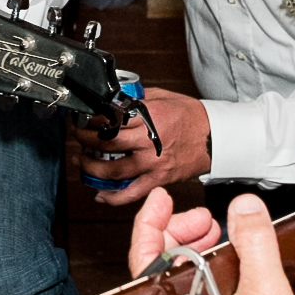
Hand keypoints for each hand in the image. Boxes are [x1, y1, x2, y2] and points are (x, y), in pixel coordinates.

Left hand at [79, 87, 210, 205]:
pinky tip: (101, 195)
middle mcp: (148, 140)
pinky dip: (114, 197)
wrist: (215, 138)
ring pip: (113, 170)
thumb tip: (118, 99)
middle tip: (78, 138)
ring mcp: (152, 162)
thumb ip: (140, 99)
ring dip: (91, 168)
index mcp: (148, 117)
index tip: (84, 120)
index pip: (111, 119)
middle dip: (85, 141)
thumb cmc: (192, 117)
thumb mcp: (164, 97)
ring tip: (82, 163)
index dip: (92, 120)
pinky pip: (132, 192)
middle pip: (107, 143)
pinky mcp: (159, 178)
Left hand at [132, 188, 294, 294]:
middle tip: (205, 219)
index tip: (162, 199)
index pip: (144, 260)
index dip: (151, 222)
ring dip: (197, 252)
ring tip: (220, 235)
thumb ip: (254, 242)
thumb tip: (244, 207)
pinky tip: (233, 265)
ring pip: (180, 282)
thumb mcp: (268, 292)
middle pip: (161, 268)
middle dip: (181, 233)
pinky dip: (210, 274)